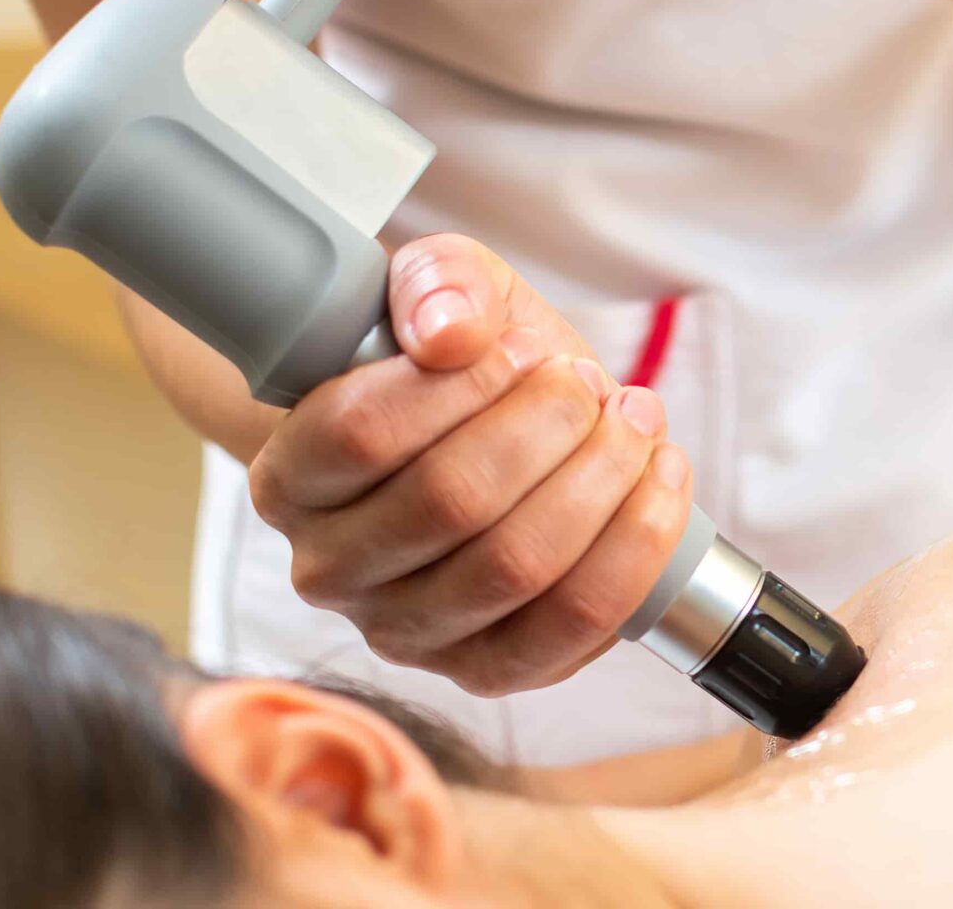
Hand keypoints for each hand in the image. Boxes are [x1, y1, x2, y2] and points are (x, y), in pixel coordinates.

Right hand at [247, 234, 694, 695]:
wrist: (492, 431)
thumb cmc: (457, 362)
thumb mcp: (442, 288)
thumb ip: (437, 282)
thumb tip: (449, 333)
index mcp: (292, 477)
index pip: (362, 434)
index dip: (464, 386)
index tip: (525, 348)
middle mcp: (330, 570)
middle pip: (451, 502)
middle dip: (549, 426)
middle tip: (587, 383)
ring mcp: (406, 632)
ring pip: (516, 568)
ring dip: (602, 479)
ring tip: (633, 420)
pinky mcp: (486, 669)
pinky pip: (571, 626)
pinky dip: (635, 546)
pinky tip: (660, 479)